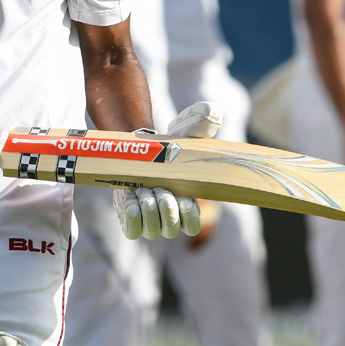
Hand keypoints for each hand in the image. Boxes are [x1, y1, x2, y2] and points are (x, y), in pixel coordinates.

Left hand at [113, 101, 223, 240]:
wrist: (139, 149)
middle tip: (158, 188)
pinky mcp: (131, 220)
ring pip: (152, 230)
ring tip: (144, 188)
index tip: (185, 198)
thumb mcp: (188, 129)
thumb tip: (214, 113)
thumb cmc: (170, 143)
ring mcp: (150, 221)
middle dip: (166, 208)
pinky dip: (133, 218)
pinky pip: (133, 232)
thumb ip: (204, 120)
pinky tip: (132, 198)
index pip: (193, 227)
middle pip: (171, 230)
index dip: (189, 217)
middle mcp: (170, 217)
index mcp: (188, 203)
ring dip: (148, 210)